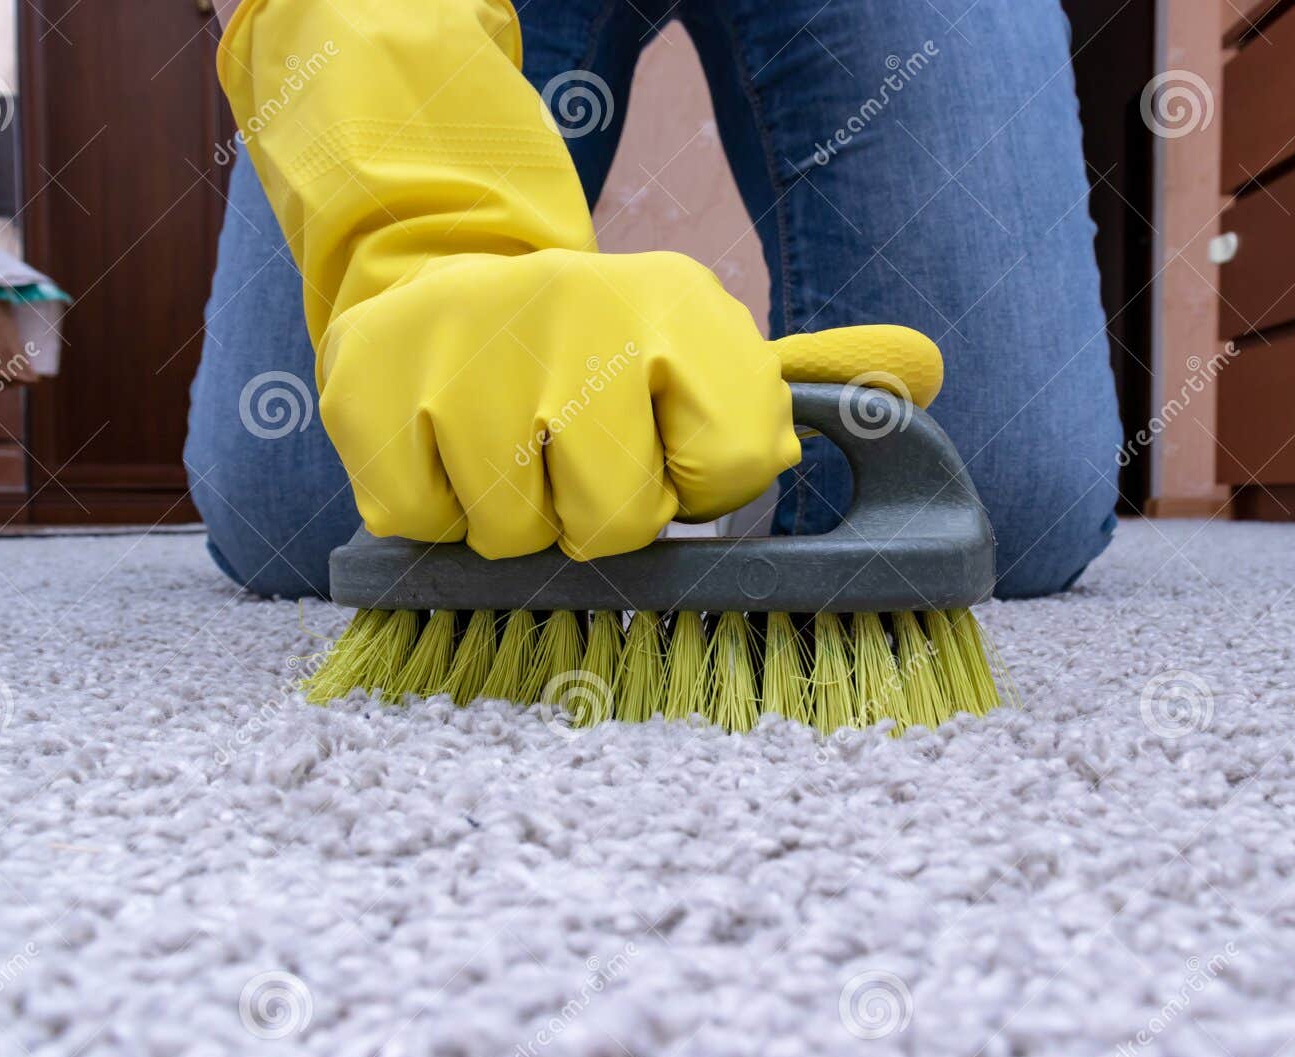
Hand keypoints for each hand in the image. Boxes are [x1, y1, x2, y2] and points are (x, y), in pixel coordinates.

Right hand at [319, 248, 940, 559]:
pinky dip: (432, 511)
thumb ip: (814, 375)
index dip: (698, 489)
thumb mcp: (705, 348)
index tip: (668, 452)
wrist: (445, 285)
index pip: (734, 468)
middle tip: (579, 463)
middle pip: (619, 520)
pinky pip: (421, 523)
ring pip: (514, 533)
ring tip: (510, 448)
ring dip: (514, 518)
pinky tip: (445, 448)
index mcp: (683, 306)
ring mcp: (470, 347)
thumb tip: (924, 372)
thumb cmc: (598, 354)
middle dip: (600, 516)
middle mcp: (582, 309)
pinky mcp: (370, 386)